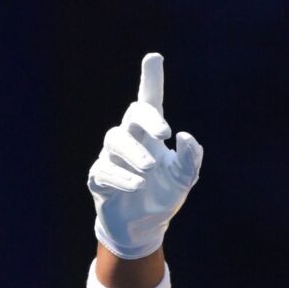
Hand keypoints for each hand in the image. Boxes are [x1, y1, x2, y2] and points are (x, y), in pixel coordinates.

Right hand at [88, 52, 204, 258]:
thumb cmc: (163, 196)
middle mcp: (130, 141)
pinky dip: (121, 177)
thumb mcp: (183, 180)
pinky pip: (104, 170)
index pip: (150, 103)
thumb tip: (186, 137)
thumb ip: (189, 160)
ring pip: (114, 140)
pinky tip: (136, 185)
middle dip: (147, 118)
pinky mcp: (99, 178)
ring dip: (134, 152)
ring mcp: (111, 158)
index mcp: (151, 136)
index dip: (151, 80)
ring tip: (149, 168)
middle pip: (131, 115)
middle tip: (165, 132)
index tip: (154, 58)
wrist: (142, 229)